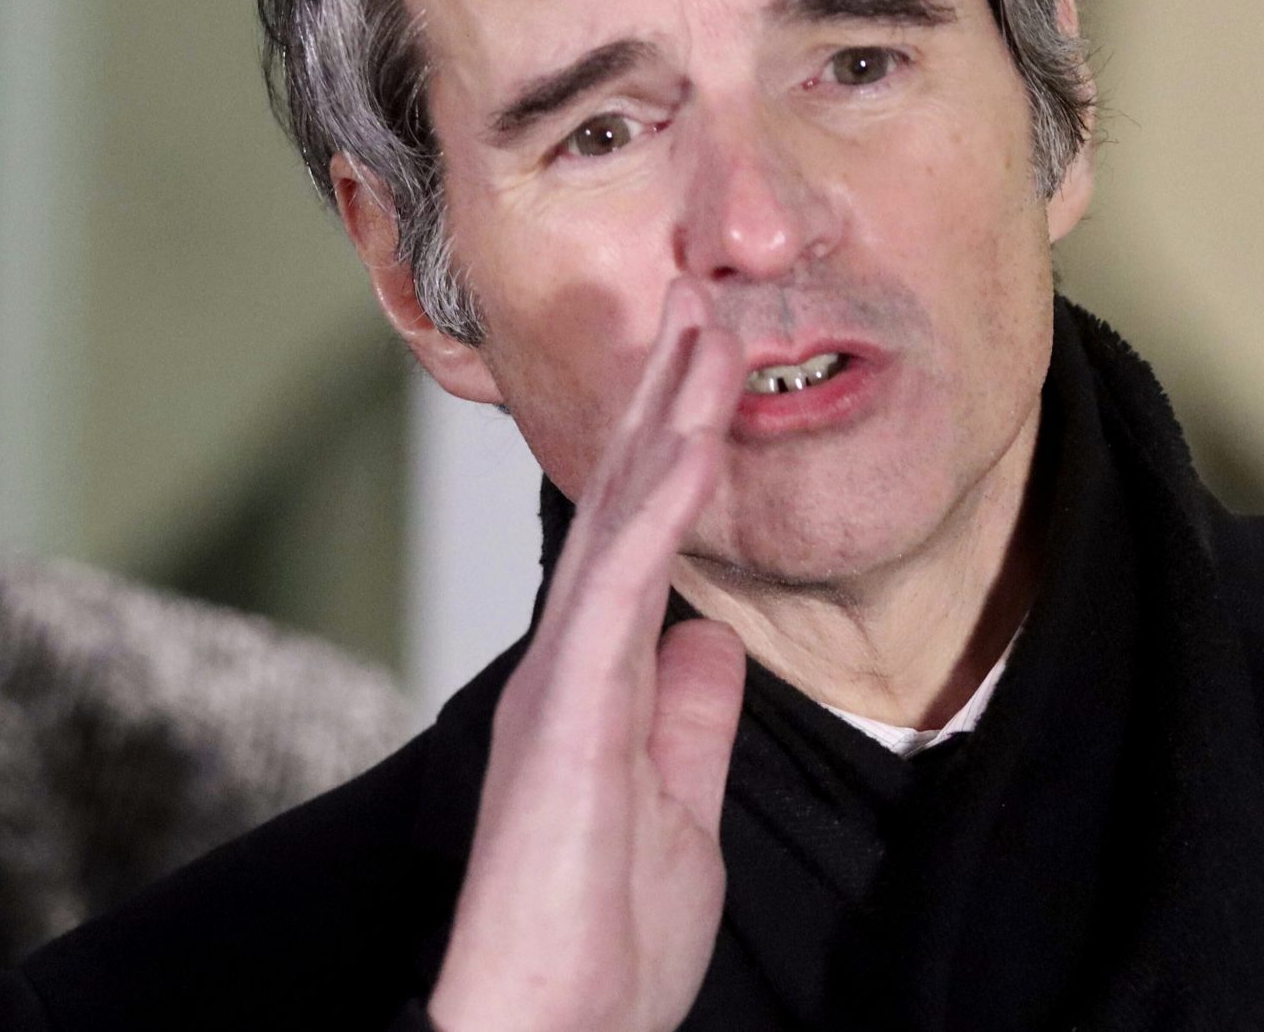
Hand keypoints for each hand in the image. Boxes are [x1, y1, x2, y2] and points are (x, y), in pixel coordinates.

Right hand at [428, 282, 746, 1031]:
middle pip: (626, 506)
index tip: (710, 372)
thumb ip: (692, 721)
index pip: (646, 541)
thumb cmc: (601, 943)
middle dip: (667, 402)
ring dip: (665, 421)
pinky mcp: (566, 709)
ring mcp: (564, 679)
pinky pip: (621, 586)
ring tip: (703, 330)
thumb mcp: (680, 810)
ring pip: (621, 521)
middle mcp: (575, 662)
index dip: (677, 452)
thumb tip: (714, 642)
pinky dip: (660, 507)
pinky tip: (693, 440)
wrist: (549, 1031)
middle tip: (699, 305)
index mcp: (602, 682)